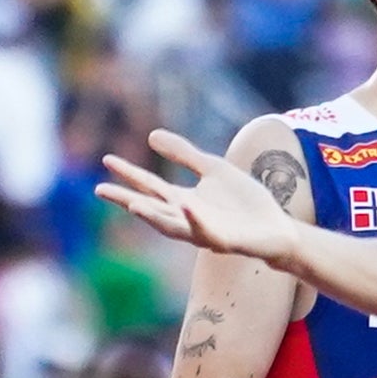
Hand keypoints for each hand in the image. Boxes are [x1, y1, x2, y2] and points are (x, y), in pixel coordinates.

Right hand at [96, 129, 302, 262]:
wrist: (276, 227)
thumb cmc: (244, 202)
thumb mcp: (213, 170)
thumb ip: (185, 155)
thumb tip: (151, 136)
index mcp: (184, 202)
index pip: (151, 186)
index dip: (130, 173)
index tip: (107, 159)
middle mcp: (188, 218)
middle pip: (152, 209)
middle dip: (127, 200)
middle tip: (100, 189)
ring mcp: (205, 232)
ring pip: (172, 226)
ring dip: (152, 216)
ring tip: (131, 205)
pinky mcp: (225, 241)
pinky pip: (207, 231)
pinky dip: (195, 221)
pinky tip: (186, 205)